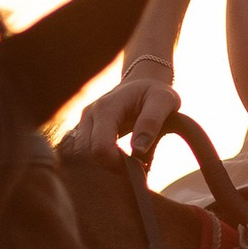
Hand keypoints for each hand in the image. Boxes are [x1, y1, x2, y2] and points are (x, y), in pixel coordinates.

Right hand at [61, 66, 180, 168]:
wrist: (143, 82)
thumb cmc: (156, 92)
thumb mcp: (164, 101)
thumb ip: (151, 122)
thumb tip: (138, 150)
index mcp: (106, 108)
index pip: (100, 148)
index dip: (117, 164)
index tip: (139, 165)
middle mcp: (89, 115)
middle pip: (88, 154)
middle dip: (111, 166)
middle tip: (137, 166)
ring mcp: (84, 122)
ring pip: (83, 156)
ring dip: (105, 164)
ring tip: (130, 162)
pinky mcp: (84, 129)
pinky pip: (85, 153)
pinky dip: (102, 161)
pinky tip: (120, 159)